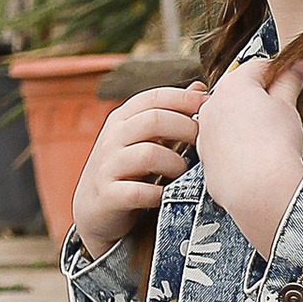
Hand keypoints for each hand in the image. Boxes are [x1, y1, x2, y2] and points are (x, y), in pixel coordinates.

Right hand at [72, 85, 205, 256]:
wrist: (94, 213)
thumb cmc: (127, 172)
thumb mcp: (144, 140)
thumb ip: (169, 115)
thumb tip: (199, 88)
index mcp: (121, 119)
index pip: (154, 98)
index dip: (184, 99)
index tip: (209, 105)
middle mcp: (112, 138)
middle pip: (154, 120)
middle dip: (187, 129)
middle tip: (204, 143)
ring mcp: (107, 167)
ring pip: (149, 154)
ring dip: (176, 164)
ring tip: (184, 172)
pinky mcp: (108, 196)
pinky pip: (138, 192)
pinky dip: (158, 193)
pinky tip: (166, 194)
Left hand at [195, 53, 302, 260]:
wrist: (259, 189)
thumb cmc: (274, 145)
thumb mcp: (289, 106)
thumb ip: (290, 81)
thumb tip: (297, 65)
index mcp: (234, 84)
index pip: (259, 66)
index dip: (280, 73)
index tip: (292, 82)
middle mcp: (212, 104)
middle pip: (240, 92)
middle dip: (261, 99)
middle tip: (282, 114)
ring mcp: (205, 132)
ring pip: (229, 119)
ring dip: (247, 123)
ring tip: (269, 138)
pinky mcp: (205, 158)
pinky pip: (222, 144)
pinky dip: (236, 146)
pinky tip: (254, 156)